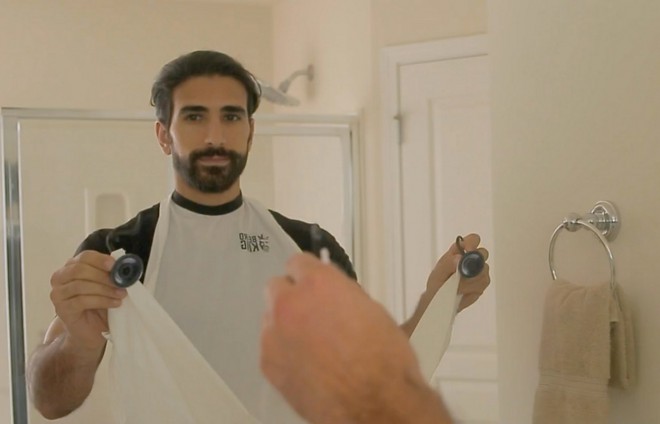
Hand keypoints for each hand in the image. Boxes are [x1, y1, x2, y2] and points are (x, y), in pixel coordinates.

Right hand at [49, 250, 125, 350]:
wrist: (91, 331)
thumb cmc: (99, 305)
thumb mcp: (107, 285)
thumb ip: (111, 273)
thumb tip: (122, 263)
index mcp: (71, 267)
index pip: (84, 256)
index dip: (100, 259)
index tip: (115, 265)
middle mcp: (60, 278)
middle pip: (80, 269)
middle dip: (103, 276)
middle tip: (121, 283)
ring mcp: (58, 294)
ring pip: (81, 285)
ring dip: (105, 289)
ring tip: (121, 294)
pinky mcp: (62, 309)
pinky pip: (82, 301)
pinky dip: (102, 301)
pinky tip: (114, 304)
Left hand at [260, 253, 451, 423]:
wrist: (375, 403)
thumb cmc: (384, 357)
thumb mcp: (371, 309)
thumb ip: (342, 295)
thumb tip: (332, 295)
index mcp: (318, 284)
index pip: (298, 262)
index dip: (308, 274)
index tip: (314, 282)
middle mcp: (290, 303)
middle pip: (276, 286)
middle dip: (292, 296)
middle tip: (312, 313)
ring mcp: (274, 334)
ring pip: (271, 318)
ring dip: (286, 324)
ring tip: (311, 345)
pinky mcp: (268, 363)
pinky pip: (270, 347)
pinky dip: (283, 351)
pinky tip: (305, 365)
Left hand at [426, 233, 489, 311]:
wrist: (440, 301)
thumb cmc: (438, 284)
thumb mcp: (438, 273)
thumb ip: (448, 264)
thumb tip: (458, 257)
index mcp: (459, 251)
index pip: (472, 240)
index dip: (473, 243)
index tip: (469, 251)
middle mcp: (471, 259)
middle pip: (483, 253)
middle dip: (476, 262)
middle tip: (464, 273)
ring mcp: (479, 271)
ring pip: (484, 271)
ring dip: (470, 280)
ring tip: (457, 286)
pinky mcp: (482, 283)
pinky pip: (483, 284)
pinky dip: (472, 289)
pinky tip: (463, 291)